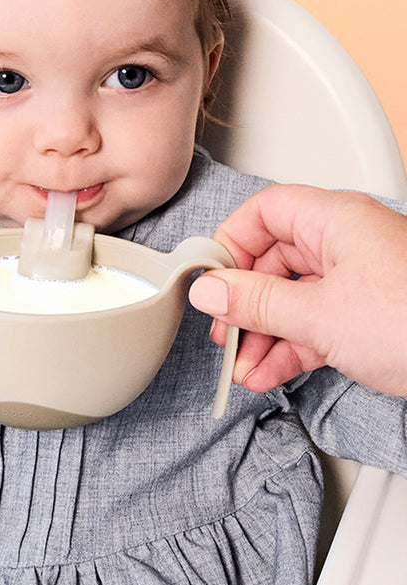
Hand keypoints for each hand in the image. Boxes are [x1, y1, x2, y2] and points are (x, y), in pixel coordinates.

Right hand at [187, 185, 406, 397]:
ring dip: (263, 334)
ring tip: (244, 365)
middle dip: (244, 302)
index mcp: (336, 220)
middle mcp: (349, 243)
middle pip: (275, 260)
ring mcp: (362, 282)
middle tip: (225, 330)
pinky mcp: (374, 318)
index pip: (264, 211)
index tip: (212, 279)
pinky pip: (317, 324)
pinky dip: (291, 347)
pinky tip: (269, 372)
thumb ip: (256, 302)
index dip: (231, 242)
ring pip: (294, 297)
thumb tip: (211, 289)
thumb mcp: (320, 315)